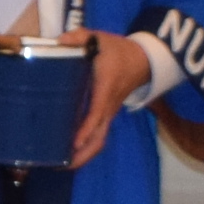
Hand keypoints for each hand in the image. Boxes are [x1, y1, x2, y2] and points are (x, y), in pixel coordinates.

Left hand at [72, 31, 156, 168]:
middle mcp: (108, 106)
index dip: (86, 130)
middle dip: (84, 155)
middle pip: (100, 137)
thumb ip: (79, 37)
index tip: (74, 143)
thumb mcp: (98, 38)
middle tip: (61, 166)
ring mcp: (109, 113)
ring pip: (99, 140)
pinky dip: (86, 147)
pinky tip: (68, 152)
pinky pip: (98, 135)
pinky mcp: (107, 115)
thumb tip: (61, 41)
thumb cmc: (117, 50)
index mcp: (105, 89)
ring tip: (61, 165)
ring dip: (84, 155)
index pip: (96, 113)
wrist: (142, 59)